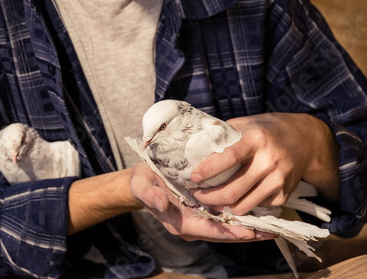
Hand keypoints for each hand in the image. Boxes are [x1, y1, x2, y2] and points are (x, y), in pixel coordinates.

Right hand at [130, 162, 276, 241]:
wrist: (145, 180)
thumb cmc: (144, 183)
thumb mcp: (141, 185)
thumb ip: (148, 195)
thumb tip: (160, 203)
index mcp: (180, 223)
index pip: (209, 230)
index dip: (230, 231)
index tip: (249, 231)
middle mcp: (194, 224)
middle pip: (224, 233)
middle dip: (248, 233)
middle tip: (272, 232)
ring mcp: (201, 218)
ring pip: (229, 226)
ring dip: (250, 226)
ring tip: (273, 225)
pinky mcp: (205, 210)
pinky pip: (226, 215)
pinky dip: (242, 214)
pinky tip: (259, 209)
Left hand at [190, 113, 339, 214]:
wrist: (305, 139)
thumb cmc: (266, 130)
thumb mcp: (245, 124)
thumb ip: (222, 135)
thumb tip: (194, 147)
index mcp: (256, 139)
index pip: (229, 157)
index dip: (209, 169)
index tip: (193, 177)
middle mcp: (269, 161)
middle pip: (233, 190)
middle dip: (209, 197)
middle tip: (196, 195)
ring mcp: (278, 180)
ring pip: (242, 206)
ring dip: (222, 208)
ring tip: (209, 201)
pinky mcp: (284, 195)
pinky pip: (255, 207)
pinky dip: (240, 206)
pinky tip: (232, 199)